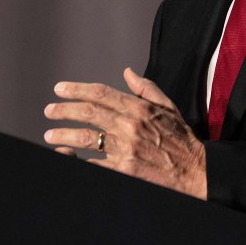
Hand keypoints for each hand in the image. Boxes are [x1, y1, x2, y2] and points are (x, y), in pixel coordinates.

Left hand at [44, 68, 206, 198]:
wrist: (196, 171)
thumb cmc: (182, 139)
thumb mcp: (168, 107)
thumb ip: (146, 89)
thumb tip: (127, 73)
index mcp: (139, 108)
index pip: (100, 93)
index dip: (77, 89)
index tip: (60, 89)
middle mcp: (131, 125)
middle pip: (88, 112)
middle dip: (64, 110)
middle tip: (49, 111)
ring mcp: (127, 149)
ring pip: (87, 137)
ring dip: (64, 135)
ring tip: (50, 135)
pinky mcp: (125, 170)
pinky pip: (94, 165)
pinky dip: (76, 160)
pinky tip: (66, 156)